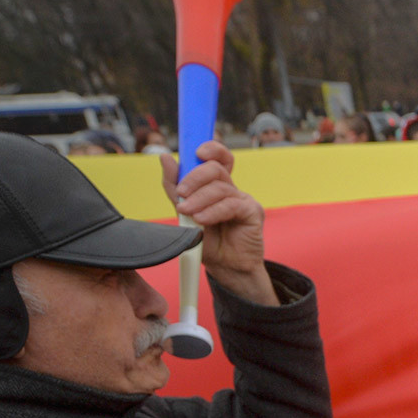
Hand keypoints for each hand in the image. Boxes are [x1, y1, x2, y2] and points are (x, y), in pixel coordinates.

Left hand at [159, 142, 275, 304]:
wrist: (225, 268)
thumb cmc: (207, 242)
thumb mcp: (184, 213)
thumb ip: (174, 187)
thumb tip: (165, 157)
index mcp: (217, 186)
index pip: (218, 158)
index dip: (212, 149)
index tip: (197, 152)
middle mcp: (231, 189)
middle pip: (215, 169)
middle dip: (194, 177)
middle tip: (181, 194)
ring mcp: (243, 199)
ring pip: (220, 187)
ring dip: (199, 199)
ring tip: (188, 213)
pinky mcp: (253, 212)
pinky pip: (231, 205)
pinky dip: (214, 211)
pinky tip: (202, 220)